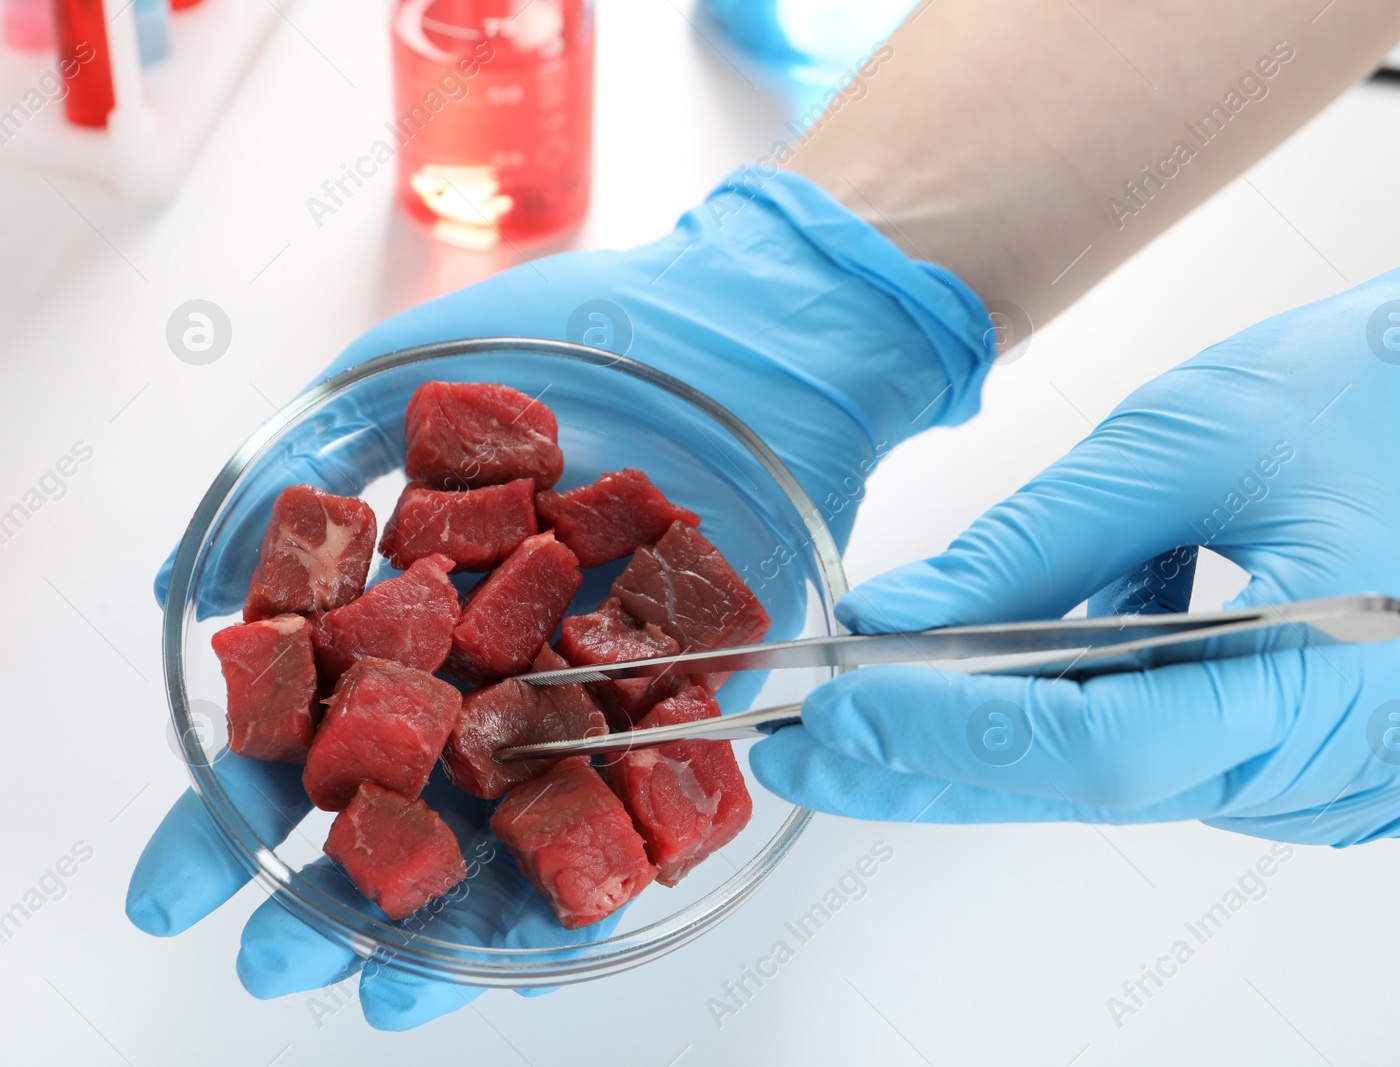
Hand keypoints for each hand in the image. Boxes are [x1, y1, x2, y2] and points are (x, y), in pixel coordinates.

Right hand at [126, 168, 992, 1028]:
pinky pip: (634, 823)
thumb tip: (180, 591)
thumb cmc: (595, 329)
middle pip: (400, 805)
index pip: (312, 724)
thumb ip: (308, 475)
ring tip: (384, 990)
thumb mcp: (421, 367)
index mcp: (418, 604)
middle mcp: (496, 669)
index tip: (179, 886)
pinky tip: (523, 951)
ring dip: (442, 926)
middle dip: (328, 894)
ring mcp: (589, 701)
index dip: (241, 806)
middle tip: (273, 959)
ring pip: (505, 837)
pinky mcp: (688, 715)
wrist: (764, 326)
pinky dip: (578, 888)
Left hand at [753, 212, 1399, 844]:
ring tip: (938, 666)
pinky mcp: (1356, 767)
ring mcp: (1370, 779)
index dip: (958, 738)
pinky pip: (1192, 757)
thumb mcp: (1182, 441)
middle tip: (817, 745)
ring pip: (1138, 775)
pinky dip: (1111, 707)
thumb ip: (1034, 548)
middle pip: (1107, 782)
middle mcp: (1370, 760)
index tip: (838, 718)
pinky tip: (1085, 639)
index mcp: (1352, 674)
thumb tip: (898, 619)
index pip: (1111, 746)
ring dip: (1025, 725)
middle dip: (947, 757)